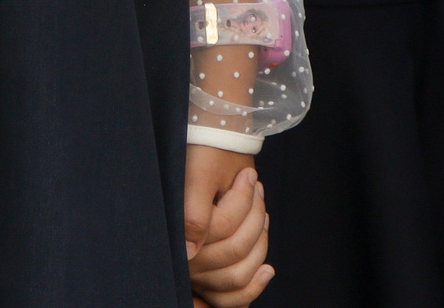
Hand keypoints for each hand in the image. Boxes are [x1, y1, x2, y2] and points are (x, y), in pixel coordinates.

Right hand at [185, 145, 271, 306]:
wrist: (211, 150)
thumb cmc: (206, 158)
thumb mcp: (200, 177)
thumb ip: (193, 214)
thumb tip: (190, 254)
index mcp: (177, 229)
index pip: (222, 227)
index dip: (242, 201)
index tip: (248, 176)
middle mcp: (183, 256)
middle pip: (235, 250)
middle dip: (255, 216)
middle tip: (256, 189)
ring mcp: (197, 271)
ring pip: (238, 275)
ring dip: (259, 242)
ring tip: (261, 213)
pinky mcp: (209, 278)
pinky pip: (230, 299)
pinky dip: (252, 287)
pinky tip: (266, 270)